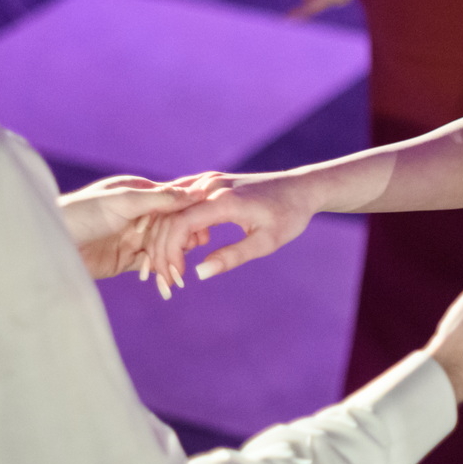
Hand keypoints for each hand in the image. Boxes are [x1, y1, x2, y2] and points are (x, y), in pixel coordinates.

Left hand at [57, 175, 205, 280]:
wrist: (49, 244)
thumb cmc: (82, 213)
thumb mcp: (124, 202)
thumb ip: (160, 199)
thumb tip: (197, 191)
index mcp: (137, 194)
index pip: (173, 201)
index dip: (190, 212)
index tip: (206, 222)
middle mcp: (138, 214)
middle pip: (173, 226)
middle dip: (184, 238)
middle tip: (194, 248)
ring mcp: (133, 237)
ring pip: (165, 246)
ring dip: (174, 257)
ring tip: (182, 270)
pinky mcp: (126, 260)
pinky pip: (151, 265)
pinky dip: (161, 272)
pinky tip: (170, 281)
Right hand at [140, 171, 315, 293]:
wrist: (301, 188)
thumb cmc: (288, 216)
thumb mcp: (266, 242)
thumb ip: (232, 257)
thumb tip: (199, 274)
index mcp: (223, 200)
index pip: (178, 224)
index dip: (170, 253)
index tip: (177, 279)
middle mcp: (209, 185)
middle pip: (166, 217)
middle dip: (161, 251)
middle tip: (167, 282)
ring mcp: (206, 181)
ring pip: (168, 210)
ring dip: (164, 239)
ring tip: (177, 267)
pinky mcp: (207, 183)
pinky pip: (178, 204)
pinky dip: (174, 226)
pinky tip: (192, 246)